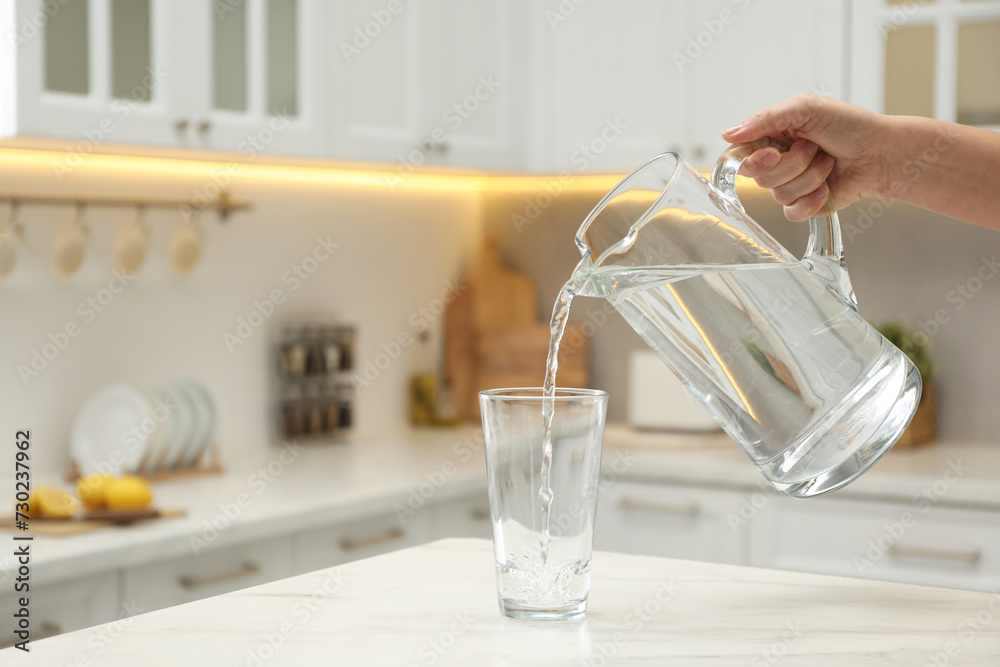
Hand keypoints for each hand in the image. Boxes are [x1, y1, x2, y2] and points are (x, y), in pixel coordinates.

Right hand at [721, 95, 889, 221]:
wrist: (880, 152)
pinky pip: (792, 212)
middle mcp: (776, 162)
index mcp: (771, 137)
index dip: (752, 160)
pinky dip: (812, 200)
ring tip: (828, 161)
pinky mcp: (804, 205)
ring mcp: (789, 184)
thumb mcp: (805, 108)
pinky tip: (827, 186)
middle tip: (813, 148)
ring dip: (809, 176)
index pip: (739, 156)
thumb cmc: (848, 125)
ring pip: (778, 194)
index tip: (774, 152)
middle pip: (760, 177)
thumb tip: (727, 134)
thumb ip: (764, 119)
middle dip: (792, 163)